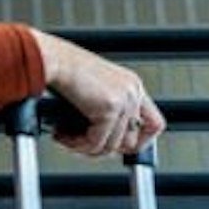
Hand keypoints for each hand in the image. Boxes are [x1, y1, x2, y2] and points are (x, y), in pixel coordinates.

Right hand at [31, 31, 165, 156]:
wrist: (54, 60)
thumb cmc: (64, 69)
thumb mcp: (93, 89)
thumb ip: (103, 109)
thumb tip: (99, 136)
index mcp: (131, 86)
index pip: (154, 124)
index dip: (137, 141)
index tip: (117, 147)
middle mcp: (132, 92)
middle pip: (131, 140)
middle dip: (104, 148)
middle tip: (82, 144)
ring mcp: (124, 100)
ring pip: (111, 146)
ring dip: (85, 148)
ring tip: (67, 139)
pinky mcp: (110, 108)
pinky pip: (96, 142)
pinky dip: (77, 145)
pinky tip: (64, 136)